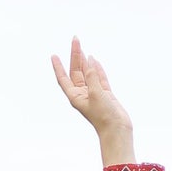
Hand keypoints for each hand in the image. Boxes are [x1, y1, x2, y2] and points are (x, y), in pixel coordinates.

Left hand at [51, 36, 134, 162]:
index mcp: (75, 96)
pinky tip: (94, 59)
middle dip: (75, 55)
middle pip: (76, 71)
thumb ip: (92, 75)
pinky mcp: (105, 94)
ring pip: (87, 73)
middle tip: (75, 39)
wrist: (117, 130)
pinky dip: (97, 68)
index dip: (58, 67)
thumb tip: (89, 59)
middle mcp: (83, 94)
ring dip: (85, 60)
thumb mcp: (96, 93)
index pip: (64, 78)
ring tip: (82, 46)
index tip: (53, 55)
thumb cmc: (104, 116)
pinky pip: (99, 77)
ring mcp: (94, 93)